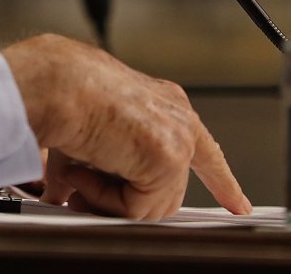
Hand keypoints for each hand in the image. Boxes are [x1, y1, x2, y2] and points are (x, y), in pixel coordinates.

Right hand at [1, 34, 250, 219]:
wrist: (54, 84)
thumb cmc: (61, 92)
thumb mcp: (89, 131)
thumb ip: (93, 167)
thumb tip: (68, 192)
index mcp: (163, 102)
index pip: (204, 150)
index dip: (221, 181)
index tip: (237, 205)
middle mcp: (176, 117)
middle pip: (170, 188)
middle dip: (124, 201)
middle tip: (80, 195)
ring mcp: (176, 138)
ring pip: (153, 204)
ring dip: (107, 200)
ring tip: (74, 179)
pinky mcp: (166, 158)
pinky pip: (136, 207)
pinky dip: (102, 199)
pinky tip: (82, 174)